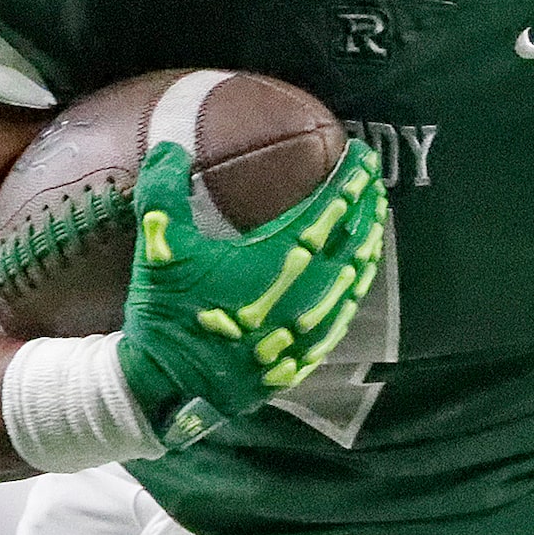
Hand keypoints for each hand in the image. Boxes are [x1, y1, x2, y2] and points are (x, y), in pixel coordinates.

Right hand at [116, 137, 385, 446]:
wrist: (168, 389)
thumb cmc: (168, 317)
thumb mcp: (159, 249)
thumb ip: (164, 191)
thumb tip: (172, 145)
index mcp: (276, 261)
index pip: (330, 212)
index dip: (351, 182)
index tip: (365, 157)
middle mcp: (304, 293)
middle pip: (351, 242)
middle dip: (365, 205)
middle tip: (373, 178)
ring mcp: (309, 328)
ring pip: (355, 277)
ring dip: (367, 242)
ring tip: (374, 215)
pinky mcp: (305, 355)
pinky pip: (345, 312)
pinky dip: (358, 285)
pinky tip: (360, 274)